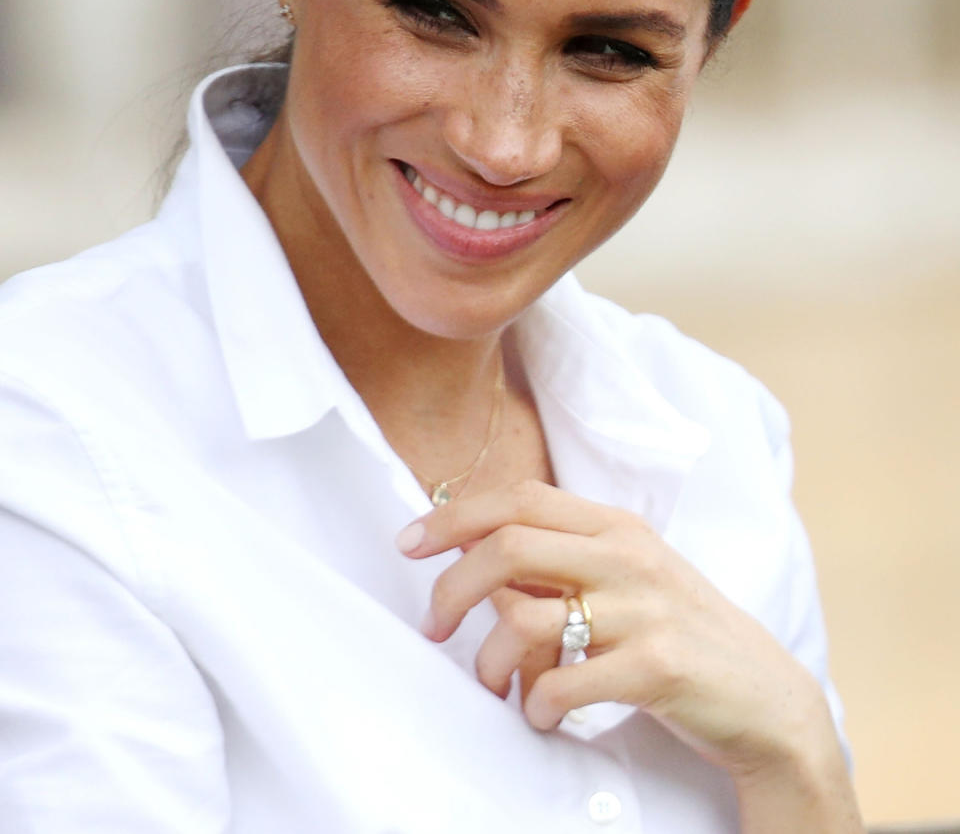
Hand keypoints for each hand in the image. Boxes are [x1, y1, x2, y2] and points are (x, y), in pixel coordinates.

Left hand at [396, 479, 836, 779]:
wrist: (766, 700)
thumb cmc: (681, 635)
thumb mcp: (629, 580)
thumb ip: (564, 563)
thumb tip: (478, 564)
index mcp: (616, 526)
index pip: (519, 499)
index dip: (455, 516)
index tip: (409, 542)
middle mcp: (628, 556)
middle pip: (508, 546)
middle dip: (452, 586)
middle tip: (433, 626)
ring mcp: (644, 609)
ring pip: (524, 619)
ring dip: (490, 662)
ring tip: (496, 687)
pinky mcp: (656, 667)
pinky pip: (563, 683)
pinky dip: (536, 706)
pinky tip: (541, 716)